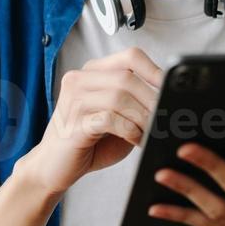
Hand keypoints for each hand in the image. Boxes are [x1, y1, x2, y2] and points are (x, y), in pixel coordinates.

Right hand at [18, 47, 162, 198]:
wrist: (53, 168)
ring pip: (119, 96)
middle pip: (127, 78)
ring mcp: (73, 100)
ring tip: (151, 133)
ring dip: (142, 118)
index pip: (130, 57)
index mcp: (92, 73)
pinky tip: (134, 140)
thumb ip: (136, 104)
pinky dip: (129, 130)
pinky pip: (108, 119)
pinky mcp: (72, 123)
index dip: (155, 71)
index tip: (172, 90)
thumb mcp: (118, 117)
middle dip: (152, 101)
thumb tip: (169, 101)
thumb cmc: (88, 143)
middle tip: (166, 119)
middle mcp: (80, 80)